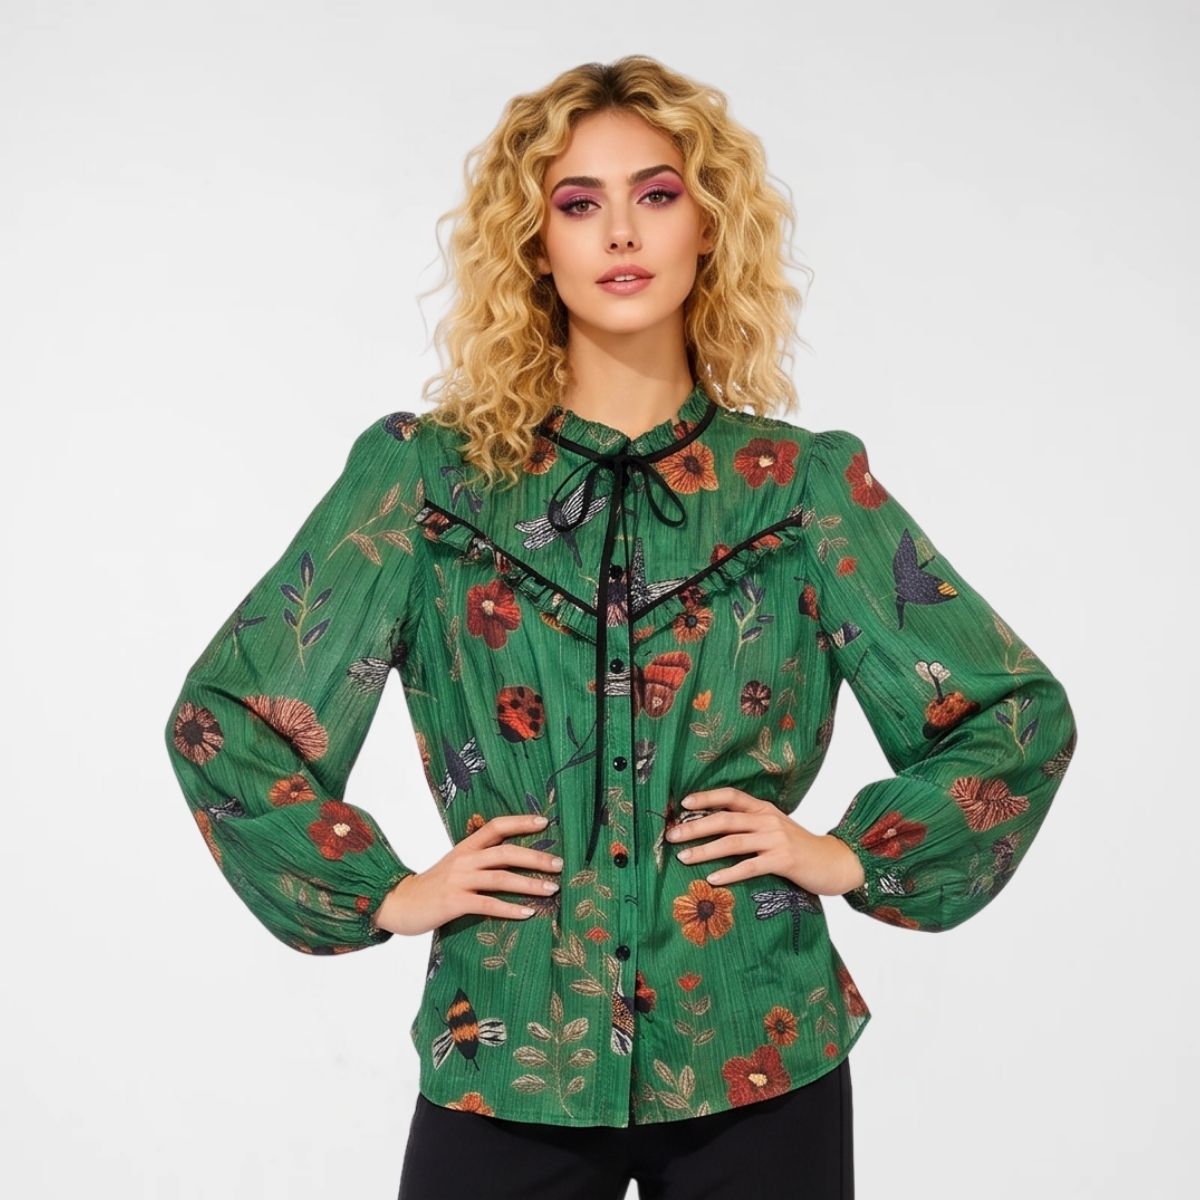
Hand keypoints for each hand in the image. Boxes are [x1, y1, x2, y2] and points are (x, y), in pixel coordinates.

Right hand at [371, 813, 562, 935]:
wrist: (399, 903)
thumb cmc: (433, 886)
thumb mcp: (456, 865)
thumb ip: (479, 859)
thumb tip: (514, 858)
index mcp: (465, 847)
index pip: (495, 826)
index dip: (520, 822)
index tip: (544, 823)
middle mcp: (464, 859)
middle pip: (505, 852)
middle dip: (535, 857)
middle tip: (560, 864)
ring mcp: (459, 880)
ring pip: (501, 878)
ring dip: (529, 884)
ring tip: (552, 889)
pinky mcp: (454, 902)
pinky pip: (488, 905)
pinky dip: (510, 909)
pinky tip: (527, 913)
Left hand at [665, 787, 866, 895]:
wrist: (835, 861)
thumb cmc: (799, 847)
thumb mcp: (775, 828)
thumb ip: (750, 825)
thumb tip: (713, 829)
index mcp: (764, 809)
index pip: (731, 796)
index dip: (707, 797)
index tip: (683, 803)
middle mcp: (768, 820)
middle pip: (725, 819)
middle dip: (695, 827)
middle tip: (671, 836)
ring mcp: (776, 840)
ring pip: (733, 842)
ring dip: (705, 850)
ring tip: (683, 858)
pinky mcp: (784, 861)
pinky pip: (751, 866)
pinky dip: (729, 873)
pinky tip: (713, 879)